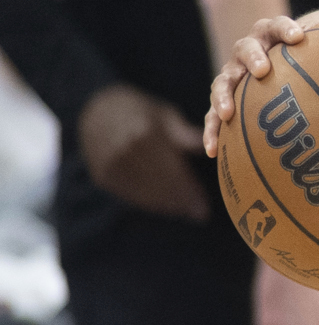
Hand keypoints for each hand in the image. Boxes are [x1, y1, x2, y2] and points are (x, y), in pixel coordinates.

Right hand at [78, 82, 209, 220]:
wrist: (97, 110)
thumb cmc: (141, 112)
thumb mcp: (165, 116)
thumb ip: (187, 135)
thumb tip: (215, 148)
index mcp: (145, 134)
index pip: (173, 170)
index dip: (190, 190)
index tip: (205, 205)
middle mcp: (126, 151)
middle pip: (161, 184)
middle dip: (183, 201)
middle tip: (201, 213)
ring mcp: (111, 165)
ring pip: (146, 192)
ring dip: (168, 205)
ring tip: (187, 212)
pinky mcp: (103, 175)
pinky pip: (130, 194)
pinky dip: (149, 203)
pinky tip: (166, 208)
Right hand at [204, 3, 318, 157]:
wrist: (286, 57)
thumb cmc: (309, 45)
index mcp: (271, 32)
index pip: (275, 24)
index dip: (285, 29)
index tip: (299, 36)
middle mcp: (249, 50)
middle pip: (244, 49)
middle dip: (252, 58)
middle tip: (262, 70)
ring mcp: (234, 75)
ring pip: (223, 82)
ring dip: (223, 96)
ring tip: (228, 113)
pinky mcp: (227, 99)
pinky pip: (214, 115)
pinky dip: (211, 130)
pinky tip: (212, 151)